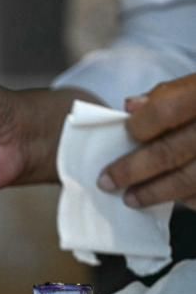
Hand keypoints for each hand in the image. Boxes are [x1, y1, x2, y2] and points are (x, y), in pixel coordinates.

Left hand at [98, 74, 195, 209]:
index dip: (140, 126)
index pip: (165, 111)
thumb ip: (169, 93)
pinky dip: (189, 199)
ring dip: (156, 192)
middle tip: (107, 181)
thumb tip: (130, 107)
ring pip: (190, 179)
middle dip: (133, 169)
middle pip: (171, 151)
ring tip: (131, 198)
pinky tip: (174, 200)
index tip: (123, 135)